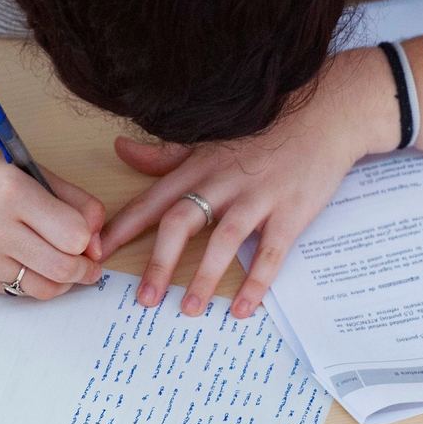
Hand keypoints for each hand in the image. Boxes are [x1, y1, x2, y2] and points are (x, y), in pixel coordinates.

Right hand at [0, 117, 105, 298]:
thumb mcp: (27, 165)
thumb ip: (71, 199)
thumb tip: (98, 238)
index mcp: (13, 191)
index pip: (73, 235)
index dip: (89, 238)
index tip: (89, 235)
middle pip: (63, 268)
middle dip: (85, 269)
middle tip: (89, 262)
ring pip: (42, 289)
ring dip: (62, 282)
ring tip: (65, 266)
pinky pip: (16, 291)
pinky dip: (33, 282)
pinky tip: (32, 263)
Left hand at [102, 48, 397, 318]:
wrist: (326, 113)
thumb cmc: (266, 128)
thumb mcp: (211, 138)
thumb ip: (166, 154)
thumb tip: (121, 149)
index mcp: (199, 166)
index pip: (153, 200)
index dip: (123, 227)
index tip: (96, 253)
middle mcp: (223, 182)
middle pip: (181, 223)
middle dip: (158, 263)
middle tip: (144, 300)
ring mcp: (258, 197)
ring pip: (223, 241)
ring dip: (204, 278)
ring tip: (189, 310)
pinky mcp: (291, 212)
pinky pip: (271, 253)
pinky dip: (256, 282)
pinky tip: (244, 309)